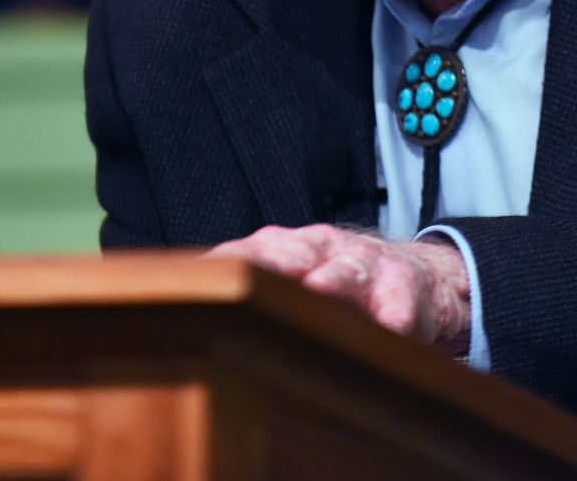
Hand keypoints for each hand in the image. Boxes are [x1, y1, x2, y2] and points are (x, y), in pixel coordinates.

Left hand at [208, 224, 470, 353]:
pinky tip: (392, 327)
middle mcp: (318, 249)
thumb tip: (170, 319)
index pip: (243, 254)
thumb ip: (237, 294)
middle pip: (293, 254)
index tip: (201, 284)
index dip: (223, 266)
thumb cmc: (326, 281)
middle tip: (253, 281)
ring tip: (320, 288)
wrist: (405, 274)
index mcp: (279, 250)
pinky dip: (396, 315)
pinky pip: (399, 300)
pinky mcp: (401, 286)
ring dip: (333, 279)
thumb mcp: (283, 279)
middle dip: (275, 265)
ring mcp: (362, 264)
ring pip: (346, 270)